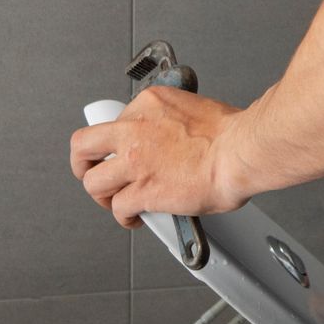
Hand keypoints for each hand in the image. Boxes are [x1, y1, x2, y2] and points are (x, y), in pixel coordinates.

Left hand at [70, 86, 249, 227]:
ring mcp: (135, 161)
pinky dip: (125, 217)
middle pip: (83, 146)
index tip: (120, 151)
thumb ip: (170, 122)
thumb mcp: (192, 108)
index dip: (115, 142)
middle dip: (83, 164)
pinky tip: (135, 218)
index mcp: (148, 105)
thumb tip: (171, 139)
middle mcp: (134, 130)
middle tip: (92, 173)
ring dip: (103, 196)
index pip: (115, 122)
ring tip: (114, 202)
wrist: (240, 152)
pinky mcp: (142, 190)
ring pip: (94, 182)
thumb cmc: (229, 134)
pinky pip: (118, 208)